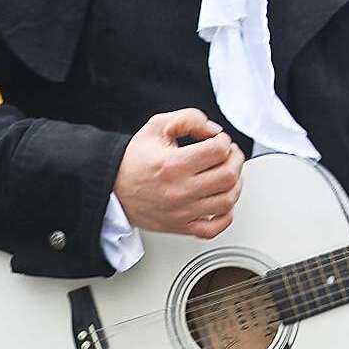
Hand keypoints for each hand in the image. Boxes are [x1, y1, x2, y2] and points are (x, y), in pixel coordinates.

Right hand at [113, 108, 244, 238]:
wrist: (114, 188)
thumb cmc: (134, 160)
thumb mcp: (156, 126)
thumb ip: (188, 119)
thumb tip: (212, 130)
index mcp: (174, 164)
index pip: (218, 150)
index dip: (224, 140)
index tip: (218, 140)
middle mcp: (180, 190)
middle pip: (228, 176)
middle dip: (235, 159)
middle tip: (229, 154)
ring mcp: (183, 211)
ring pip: (227, 201)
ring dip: (235, 184)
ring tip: (228, 175)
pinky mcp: (182, 226)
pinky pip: (215, 228)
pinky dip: (225, 215)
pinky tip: (221, 202)